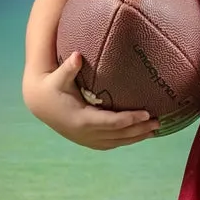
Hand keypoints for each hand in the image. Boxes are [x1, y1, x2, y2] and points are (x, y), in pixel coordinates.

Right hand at [23, 51, 159, 149]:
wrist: (40, 103)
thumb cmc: (52, 86)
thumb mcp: (58, 77)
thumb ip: (69, 68)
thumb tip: (76, 55)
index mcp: (82, 119)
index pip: (112, 122)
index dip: (130, 119)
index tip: (147, 113)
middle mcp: (86, 133)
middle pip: (119, 135)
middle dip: (139, 129)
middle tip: (159, 122)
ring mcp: (87, 139)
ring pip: (117, 142)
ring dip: (136, 137)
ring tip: (155, 130)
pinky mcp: (88, 140)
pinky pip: (111, 143)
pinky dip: (126, 140)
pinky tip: (139, 135)